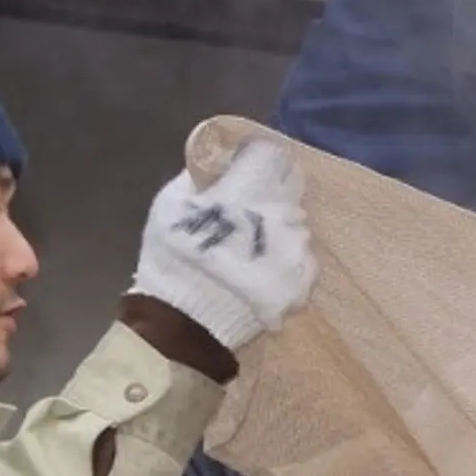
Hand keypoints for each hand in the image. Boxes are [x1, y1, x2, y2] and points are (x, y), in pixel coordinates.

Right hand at [130, 140, 315, 351]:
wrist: (187, 322)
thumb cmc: (173, 257)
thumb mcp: (170, 205)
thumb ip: (199, 177)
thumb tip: (216, 161)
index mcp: (249, 188)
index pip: (274, 154)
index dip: (260, 158)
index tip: (247, 167)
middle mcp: (282, 211)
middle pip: (291, 184)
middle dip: (273, 189)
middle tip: (249, 206)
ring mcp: (297, 246)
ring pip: (298, 222)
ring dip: (279, 227)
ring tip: (251, 246)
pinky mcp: (305, 278)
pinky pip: (303, 257)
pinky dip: (285, 259)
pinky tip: (261, 271)